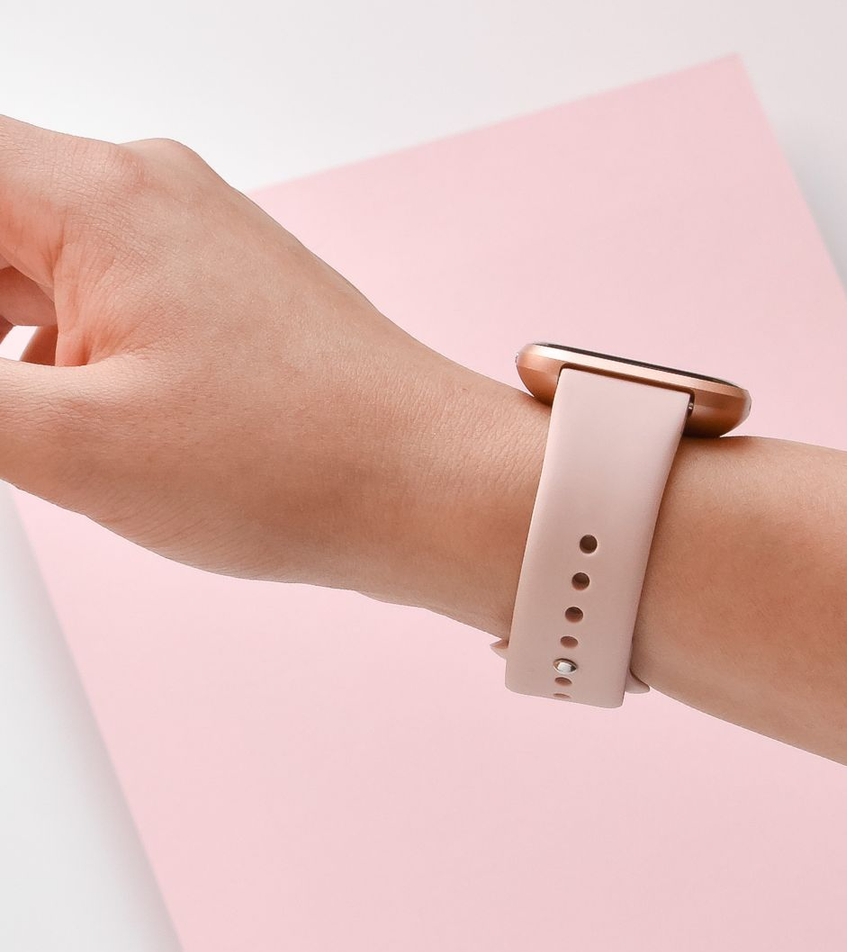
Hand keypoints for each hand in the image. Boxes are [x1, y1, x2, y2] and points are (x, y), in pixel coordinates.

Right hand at [0, 116, 539, 626]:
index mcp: (102, 197)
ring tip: (48, 435)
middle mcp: (153, 196)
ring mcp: (198, 245)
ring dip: (8, 345)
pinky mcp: (226, 298)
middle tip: (16, 421)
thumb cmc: (300, 464)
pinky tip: (81, 428)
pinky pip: (106, 303)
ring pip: (41, 268)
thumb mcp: (76, 445)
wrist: (434, 489)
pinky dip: (65, 356)